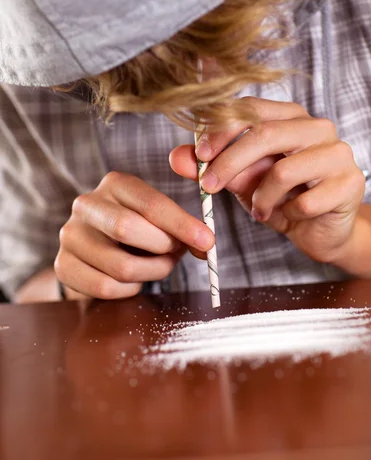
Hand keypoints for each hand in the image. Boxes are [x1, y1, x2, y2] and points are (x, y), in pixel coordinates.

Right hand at [55, 172, 213, 298]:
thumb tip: (206, 244)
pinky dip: (129, 288)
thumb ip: (182, 226)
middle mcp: (87, 204)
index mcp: (115, 183)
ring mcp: (70, 235)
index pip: (150, 203)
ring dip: (151, 272)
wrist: (96, 246)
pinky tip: (134, 279)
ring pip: (120, 265)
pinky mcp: (63, 265)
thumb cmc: (138, 227)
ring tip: (158, 266)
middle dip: (162, 248)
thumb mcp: (158, 217)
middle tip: (177, 255)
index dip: (181, 224)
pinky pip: (105, 287)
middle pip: (127, 228)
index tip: (207, 241)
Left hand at [170, 98, 365, 268]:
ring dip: (261, 198)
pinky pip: (305, 201)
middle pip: (265, 134)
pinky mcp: (350, 183)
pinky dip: (288, 214)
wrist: (321, 230)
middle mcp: (318, 127)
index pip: (251, 109)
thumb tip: (176, 157)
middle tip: (208, 187)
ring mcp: (339, 153)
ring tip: (259, 210)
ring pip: (283, 170)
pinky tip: (289, 216)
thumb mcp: (241, 180)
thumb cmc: (280, 197)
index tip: (199, 155)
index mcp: (290, 116)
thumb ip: (211, 167)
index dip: (221, 130)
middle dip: (229, 163)